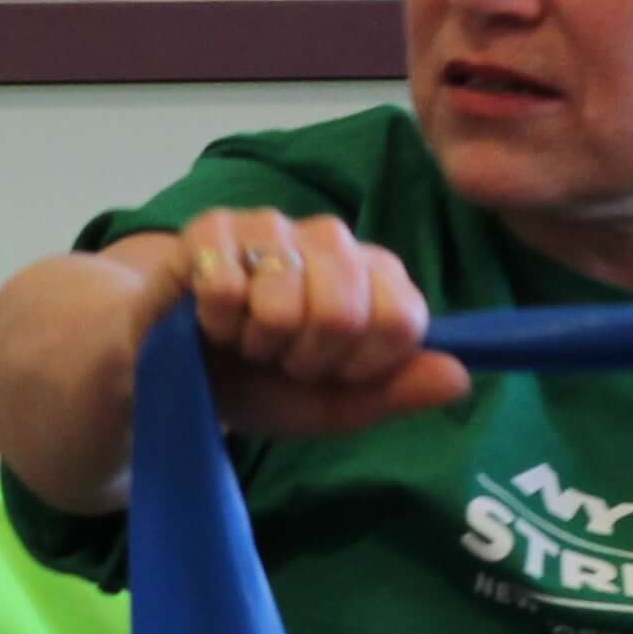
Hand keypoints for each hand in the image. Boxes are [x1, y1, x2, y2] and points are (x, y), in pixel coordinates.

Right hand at [167, 206, 469, 438]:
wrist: (172, 373)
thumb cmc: (259, 384)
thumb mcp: (333, 406)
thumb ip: (396, 392)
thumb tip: (460, 375)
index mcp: (374, 276)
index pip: (401, 321)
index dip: (363, 366)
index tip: (331, 374)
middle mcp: (332, 239)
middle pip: (344, 314)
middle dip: (304, 359)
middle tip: (280, 359)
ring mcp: (272, 226)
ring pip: (283, 302)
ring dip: (256, 343)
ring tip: (244, 339)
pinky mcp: (211, 229)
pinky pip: (226, 287)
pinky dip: (215, 323)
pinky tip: (209, 319)